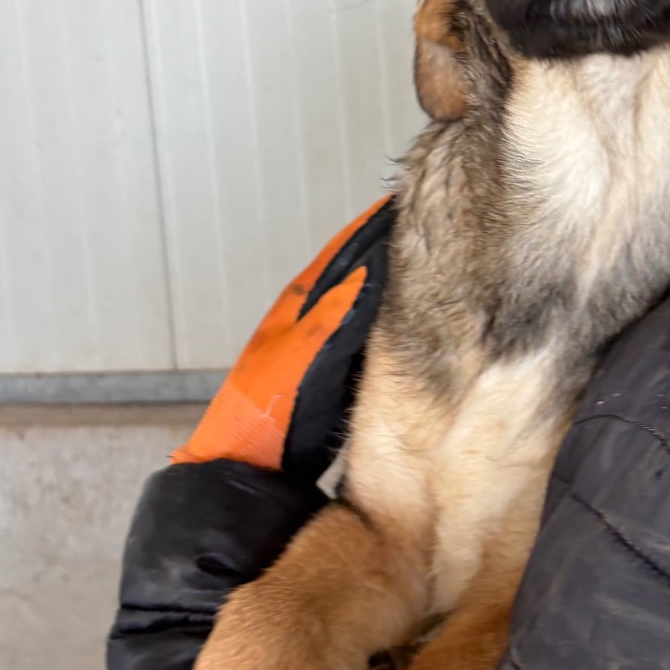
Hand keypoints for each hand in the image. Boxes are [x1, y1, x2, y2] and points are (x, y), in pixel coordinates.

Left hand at [174, 197, 392, 483]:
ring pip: (355, 297)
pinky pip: (358, 327)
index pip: (344, 250)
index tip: (403, 207)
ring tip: (420, 266)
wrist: (247, 462)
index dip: (373, 229)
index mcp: (299, 302)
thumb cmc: (267, 412)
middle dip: (383, 249)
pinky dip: (379, 314)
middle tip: (422, 230)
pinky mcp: (323, 366)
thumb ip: (336, 310)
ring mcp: (313, 340)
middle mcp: (306, 314)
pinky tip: (401, 320)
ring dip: (382, 280)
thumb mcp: (304, 354)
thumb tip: (370, 267)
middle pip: (352, 269)